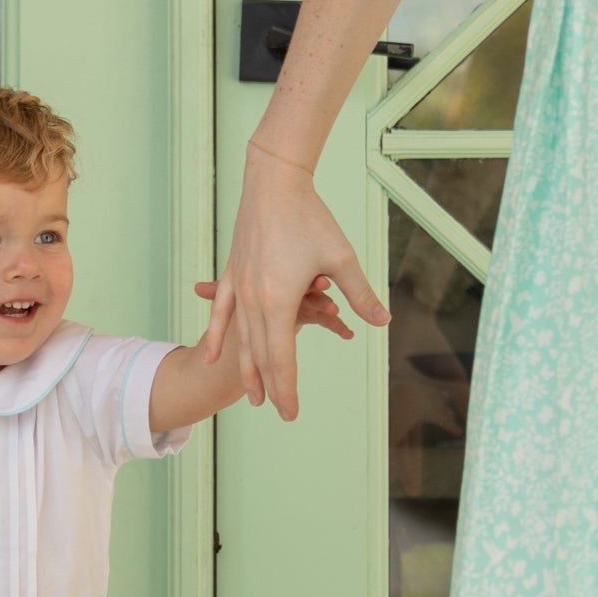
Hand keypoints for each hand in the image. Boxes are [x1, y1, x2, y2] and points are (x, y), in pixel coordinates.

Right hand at [204, 143, 389, 419]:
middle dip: (271, 387)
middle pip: (261, 356)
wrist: (273, 184)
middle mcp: (254, 302)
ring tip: (254, 395)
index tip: (291, 412)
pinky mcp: (232, 276)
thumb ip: (360, 294)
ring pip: (241, 341)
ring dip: (247, 370)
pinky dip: (219, 337)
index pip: (282, 358)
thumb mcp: (342, 258)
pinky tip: (214, 356)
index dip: (288, 388)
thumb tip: (383, 321)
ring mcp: (239, 289)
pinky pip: (222, 315)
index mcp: (279, 302)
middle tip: (280, 411)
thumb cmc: (311, 218)